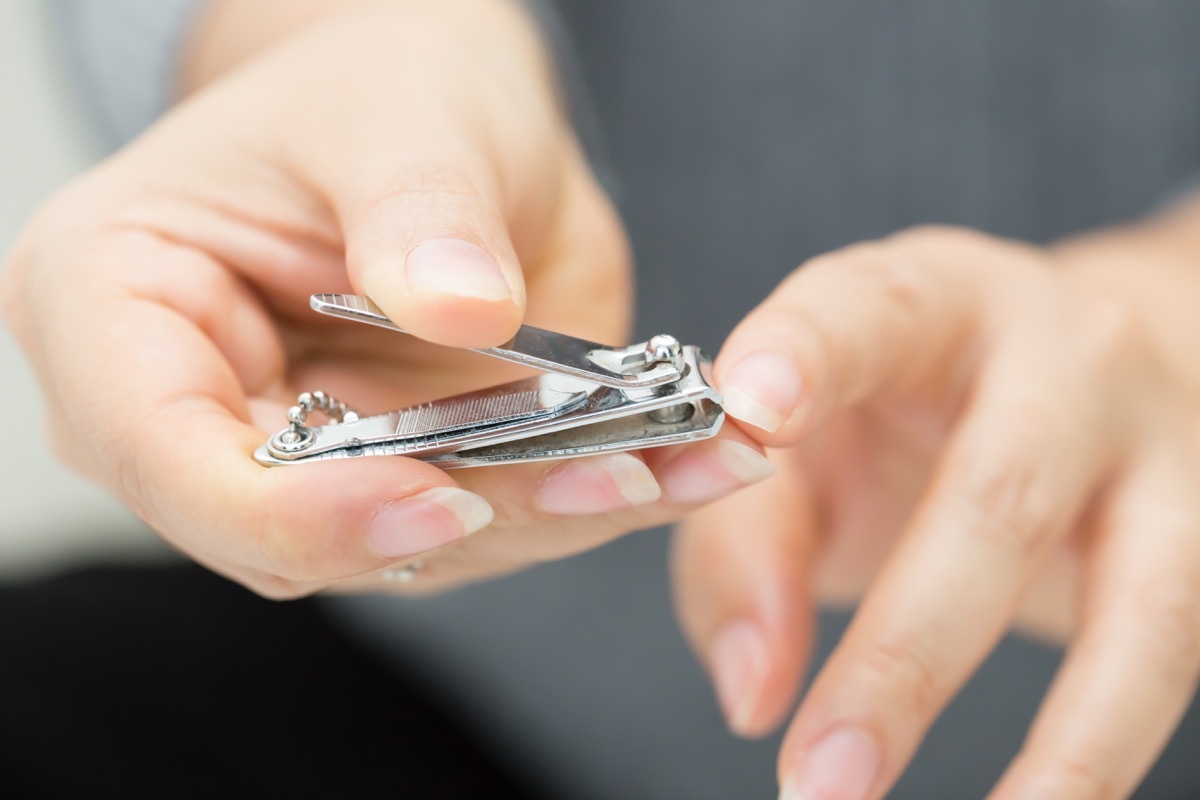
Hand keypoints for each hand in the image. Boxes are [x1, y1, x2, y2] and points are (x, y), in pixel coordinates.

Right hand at [1, 0, 773, 597]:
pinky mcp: (398, 476)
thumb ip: (414, 208)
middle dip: (467, 515)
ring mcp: (299, 461)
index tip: (443, 491)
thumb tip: (458, 307)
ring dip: (552, 512)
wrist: (433, 121)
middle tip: (612, 474)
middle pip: (301, 534)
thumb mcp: (398, 114)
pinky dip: (585, 494)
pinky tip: (683, 458)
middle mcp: (192, 414)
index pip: (168, 456)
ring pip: (415, 543)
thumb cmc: (378, 90)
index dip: (302, 508)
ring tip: (677, 458)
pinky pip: (488, 515)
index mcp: (111, 308)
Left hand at [672, 224, 1199, 798]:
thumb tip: (753, 694)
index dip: (806, 350)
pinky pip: (1181, 652)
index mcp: (925, 303)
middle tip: (819, 778)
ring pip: (1142, 597)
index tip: (749, 411)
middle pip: (998, 495)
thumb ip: (748, 544)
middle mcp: (1059, 352)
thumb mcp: (813, 446)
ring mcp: (1161, 439)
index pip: (862, 308)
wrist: (1094, 383)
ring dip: (1055, 746)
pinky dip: (1107, 755)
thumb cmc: (913, 422)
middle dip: (905, 657)